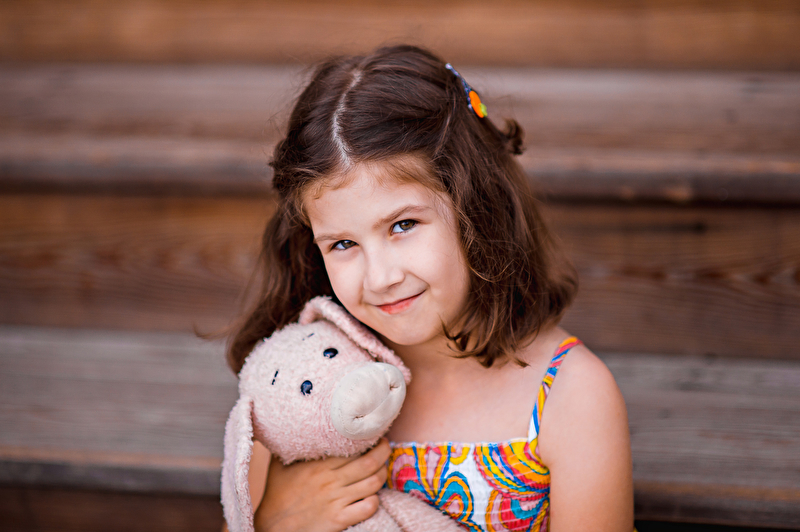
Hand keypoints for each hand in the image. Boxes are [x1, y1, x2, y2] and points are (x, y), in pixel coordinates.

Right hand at [253, 438, 390, 531]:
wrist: (270, 526)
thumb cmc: (275, 494)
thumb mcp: (279, 464)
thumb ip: (289, 445)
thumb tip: (295, 425)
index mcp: (318, 464)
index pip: (352, 446)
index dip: (368, 439)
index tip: (373, 434)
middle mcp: (330, 480)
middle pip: (369, 462)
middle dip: (384, 452)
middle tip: (386, 447)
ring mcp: (336, 501)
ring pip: (372, 483)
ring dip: (382, 475)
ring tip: (382, 469)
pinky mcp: (339, 519)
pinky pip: (367, 507)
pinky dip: (375, 500)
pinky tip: (372, 496)